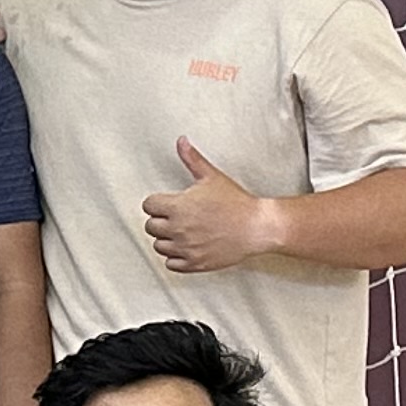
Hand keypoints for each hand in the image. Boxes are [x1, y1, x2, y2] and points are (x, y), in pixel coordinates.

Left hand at [139, 140, 282, 275]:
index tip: (168, 202)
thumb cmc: (236, 201)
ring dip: (167, 239)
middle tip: (176, 217)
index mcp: (177, 207)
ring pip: (158, 246)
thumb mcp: (211, 176)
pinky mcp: (195, 264)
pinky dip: (176, 257)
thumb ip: (192, 159)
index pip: (148, 206)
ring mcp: (186, 248)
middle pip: (150, 226)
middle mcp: (178, 229)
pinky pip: (171, 264)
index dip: (157, 202)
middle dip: (160, 220)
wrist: (257, 227)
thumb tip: (181, 141)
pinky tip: (187, 247)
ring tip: (182, 232)